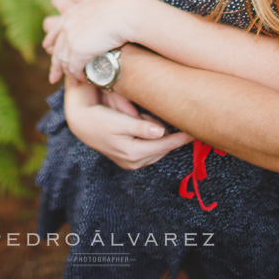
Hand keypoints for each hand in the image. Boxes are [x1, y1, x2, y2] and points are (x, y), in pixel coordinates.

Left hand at [43, 0, 134, 81]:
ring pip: (65, 62)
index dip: (50, 42)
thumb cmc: (120, 5)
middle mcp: (67, 26)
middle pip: (56, 51)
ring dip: (70, 74)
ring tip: (77, 82)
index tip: (47, 49)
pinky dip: (79, 76)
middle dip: (55, 66)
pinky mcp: (78, 51)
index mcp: (71, 13)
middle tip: (53, 78)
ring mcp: (71, 39)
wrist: (127, 13)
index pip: (54, 31)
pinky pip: (74, 69)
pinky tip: (85, 79)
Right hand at [62, 76, 191, 169]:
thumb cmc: (100, 117)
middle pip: (163, 148)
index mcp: (133, 152)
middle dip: (170, 135)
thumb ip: (140, 126)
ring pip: (157, 150)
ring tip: (156, 121)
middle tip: (172, 119)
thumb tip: (161, 131)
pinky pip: (149, 150)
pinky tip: (148, 128)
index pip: (165, 144)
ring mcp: (130, 162)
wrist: (81, 122)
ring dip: (161, 137)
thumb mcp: (119, 120)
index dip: (182, 138)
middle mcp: (133, 161)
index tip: (196, 131)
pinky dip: (153, 141)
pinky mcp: (128, 159)